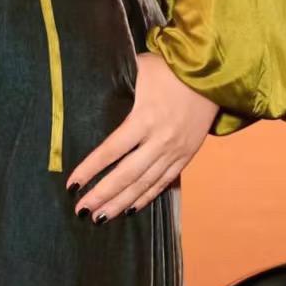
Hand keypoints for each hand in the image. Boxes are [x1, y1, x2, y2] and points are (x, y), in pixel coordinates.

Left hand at [66, 53, 218, 222]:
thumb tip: (88, 83)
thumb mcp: (139, 68)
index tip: (73, 184)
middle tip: (81, 210)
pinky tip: (130, 208)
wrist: (212, 77)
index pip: (112, 150)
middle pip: (126, 174)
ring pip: (144, 184)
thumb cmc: (169, 69)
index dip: (91, 169)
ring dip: (121, 202)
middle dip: (102, 194)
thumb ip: (117, 80)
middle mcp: (159, 140)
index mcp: (144, 118)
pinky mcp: (186, 156)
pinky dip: (146, 197)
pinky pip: (164, 182)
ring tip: (100, 217)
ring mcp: (174, 152)